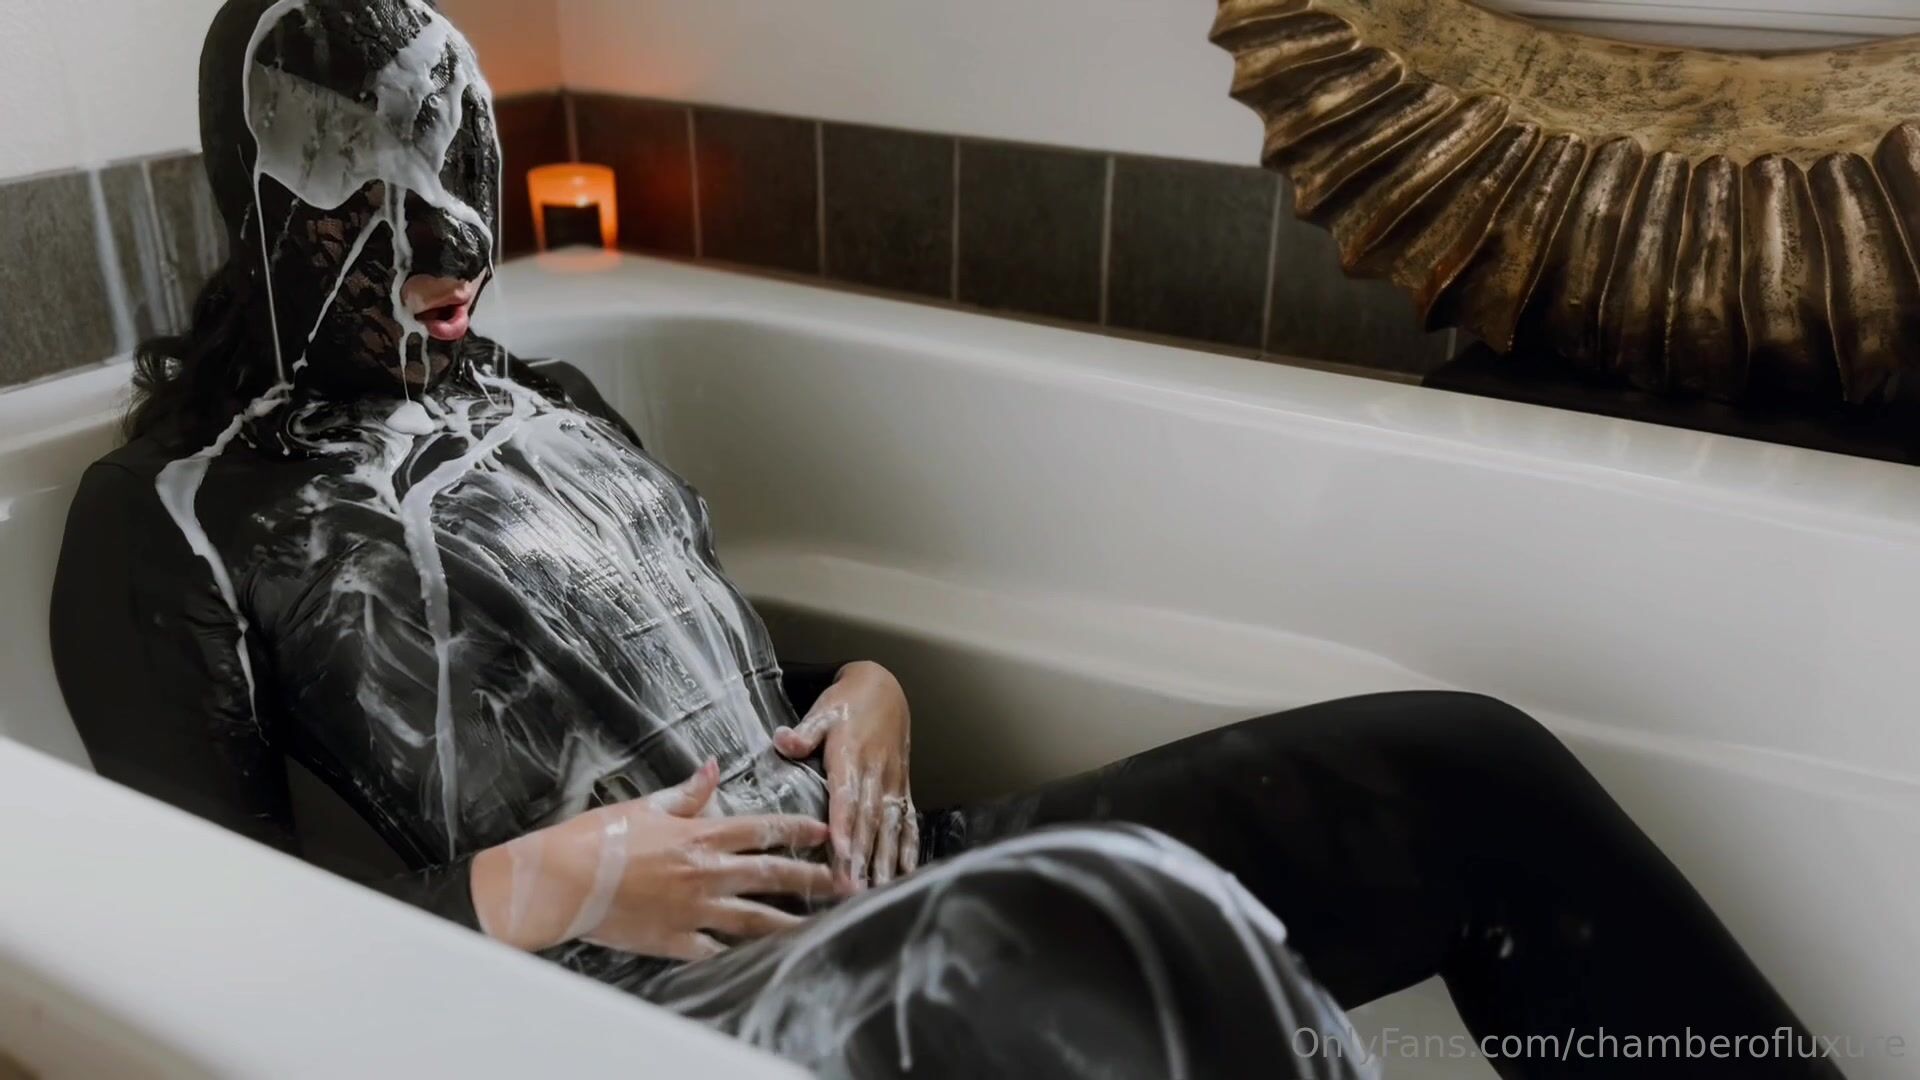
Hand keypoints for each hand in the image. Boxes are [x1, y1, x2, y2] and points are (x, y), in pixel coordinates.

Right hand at [470, 760, 836, 959]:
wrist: (563, 880)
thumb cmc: (600, 837)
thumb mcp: (646, 805)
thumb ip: (687, 793)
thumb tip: (713, 767)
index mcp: (702, 836)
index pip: (764, 829)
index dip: (799, 830)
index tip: (826, 832)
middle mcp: (707, 873)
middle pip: (773, 875)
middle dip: (814, 878)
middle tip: (845, 884)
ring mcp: (695, 910)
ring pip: (756, 919)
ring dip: (791, 922)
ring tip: (818, 926)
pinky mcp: (676, 940)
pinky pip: (716, 951)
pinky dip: (738, 954)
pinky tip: (760, 961)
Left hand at [773, 661, 916, 891]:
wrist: (884, 688)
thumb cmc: (848, 703)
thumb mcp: (822, 711)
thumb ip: (804, 732)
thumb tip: (782, 741)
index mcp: (851, 755)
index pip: (847, 795)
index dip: (843, 823)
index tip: (840, 851)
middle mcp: (875, 772)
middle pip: (868, 819)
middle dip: (861, 855)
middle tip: (853, 888)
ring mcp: (892, 781)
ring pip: (889, 825)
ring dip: (885, 858)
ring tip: (879, 888)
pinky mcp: (902, 786)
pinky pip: (907, 819)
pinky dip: (909, 846)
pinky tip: (907, 872)